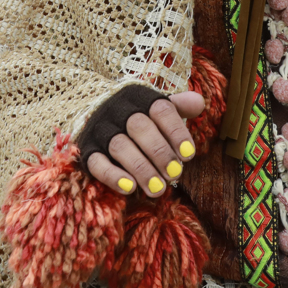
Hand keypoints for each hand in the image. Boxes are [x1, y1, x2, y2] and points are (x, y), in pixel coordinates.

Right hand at [86, 92, 203, 196]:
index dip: (176, 131)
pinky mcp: (87, 149)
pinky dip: (113, 176)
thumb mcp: (156, 109)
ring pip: (120, 146)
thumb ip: (178, 107)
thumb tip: (199, 102)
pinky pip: (96, 162)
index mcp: (140, 98)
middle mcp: (118, 109)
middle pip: (140, 127)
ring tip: (158, 189)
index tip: (189, 154)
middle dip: (160, 152)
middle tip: (175, 174)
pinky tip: (130, 188)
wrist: (94, 115)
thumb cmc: (138, 118)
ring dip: (141, 168)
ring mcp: (100, 129)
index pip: (161, 109)